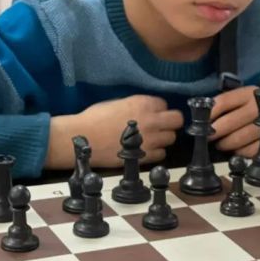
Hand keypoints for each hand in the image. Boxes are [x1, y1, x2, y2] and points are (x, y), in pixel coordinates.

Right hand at [45, 95, 182, 168]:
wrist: (82, 138)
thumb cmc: (95, 118)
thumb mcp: (118, 103)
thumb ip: (137, 105)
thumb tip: (147, 110)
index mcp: (143, 103)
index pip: (165, 104)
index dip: (158, 110)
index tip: (151, 114)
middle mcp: (151, 120)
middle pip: (177, 120)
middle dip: (170, 122)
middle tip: (161, 126)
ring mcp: (150, 139)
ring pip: (171, 138)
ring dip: (163, 138)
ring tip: (150, 139)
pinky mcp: (144, 157)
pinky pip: (161, 155)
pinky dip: (155, 153)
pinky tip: (144, 150)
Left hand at [208, 86, 259, 156]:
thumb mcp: (246, 97)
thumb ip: (228, 104)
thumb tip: (205, 117)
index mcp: (249, 93)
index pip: (224, 101)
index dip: (210, 113)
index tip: (201, 122)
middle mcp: (259, 107)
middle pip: (231, 121)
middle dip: (216, 131)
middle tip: (209, 136)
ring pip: (241, 138)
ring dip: (227, 144)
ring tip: (221, 144)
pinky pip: (253, 150)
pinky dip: (241, 152)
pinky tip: (237, 150)